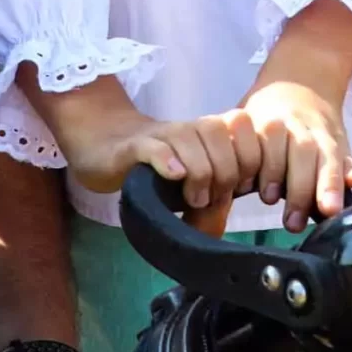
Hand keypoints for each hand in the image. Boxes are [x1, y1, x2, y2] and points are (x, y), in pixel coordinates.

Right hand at [34, 79, 260, 237]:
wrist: (103, 146)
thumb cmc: (153, 168)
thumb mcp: (189, 181)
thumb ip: (212, 192)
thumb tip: (226, 225)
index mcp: (206, 132)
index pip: (242, 126)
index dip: (248, 158)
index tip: (239, 189)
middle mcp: (186, 127)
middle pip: (218, 132)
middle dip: (223, 169)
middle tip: (210, 199)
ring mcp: (158, 135)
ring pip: (188, 137)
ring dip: (199, 171)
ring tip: (192, 200)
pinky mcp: (131, 146)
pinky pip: (153, 147)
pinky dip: (167, 160)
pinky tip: (174, 176)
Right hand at [229, 79, 351, 231]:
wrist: (292, 85)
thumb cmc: (313, 128)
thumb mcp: (334, 143)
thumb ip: (342, 165)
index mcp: (323, 135)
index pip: (329, 159)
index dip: (329, 184)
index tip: (329, 210)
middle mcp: (298, 126)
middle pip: (303, 153)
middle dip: (300, 188)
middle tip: (294, 223)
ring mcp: (271, 120)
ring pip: (273, 141)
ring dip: (271, 171)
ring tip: (269, 199)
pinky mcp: (245, 119)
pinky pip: (244, 136)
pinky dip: (244, 157)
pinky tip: (241, 180)